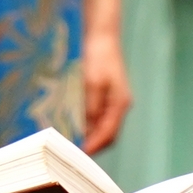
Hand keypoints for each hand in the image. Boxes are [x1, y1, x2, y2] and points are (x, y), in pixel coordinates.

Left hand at [81, 28, 131, 152]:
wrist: (102, 37)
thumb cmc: (98, 57)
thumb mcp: (92, 83)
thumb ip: (91, 107)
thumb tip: (87, 129)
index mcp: (120, 104)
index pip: (108, 134)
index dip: (95, 146)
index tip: (81, 155)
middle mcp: (119, 105)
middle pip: (108, 134)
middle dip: (93, 145)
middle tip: (74, 153)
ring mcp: (113, 101)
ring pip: (102, 126)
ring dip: (89, 135)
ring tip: (72, 142)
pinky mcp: (106, 95)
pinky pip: (98, 116)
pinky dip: (88, 124)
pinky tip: (74, 125)